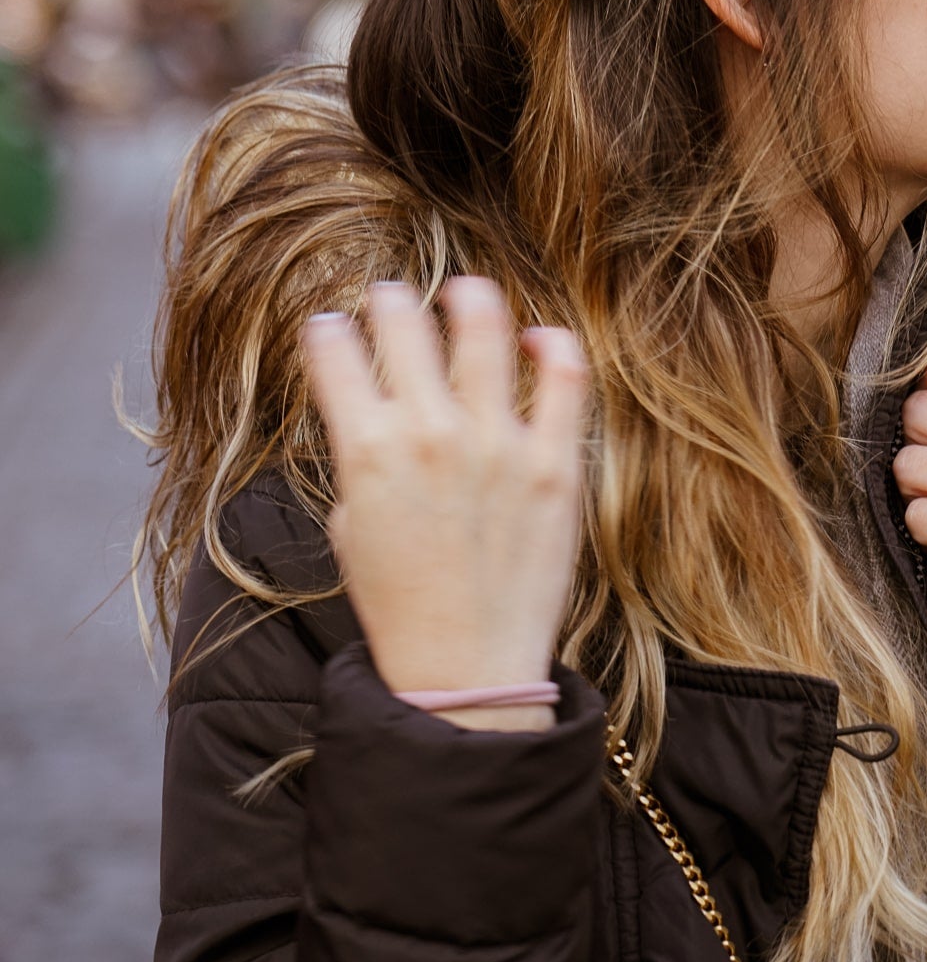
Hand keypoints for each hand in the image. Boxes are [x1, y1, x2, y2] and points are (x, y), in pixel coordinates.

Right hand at [302, 277, 588, 730]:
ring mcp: (497, 443)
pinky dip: (552, 345)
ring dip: (468, 299)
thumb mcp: (352, 526)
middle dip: (390, 302)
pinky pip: (564, 378)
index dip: (327, 332)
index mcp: (366, 448)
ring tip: (466, 293)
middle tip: (391, 298)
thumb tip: (372, 412)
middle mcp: (429, 433)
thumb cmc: (401, 603)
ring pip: (483, 330)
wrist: (465, 668)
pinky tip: (538, 337)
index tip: (331, 327)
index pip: (335, 354)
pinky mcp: (555, 463)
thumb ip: (361, 459)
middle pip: (403, 325)